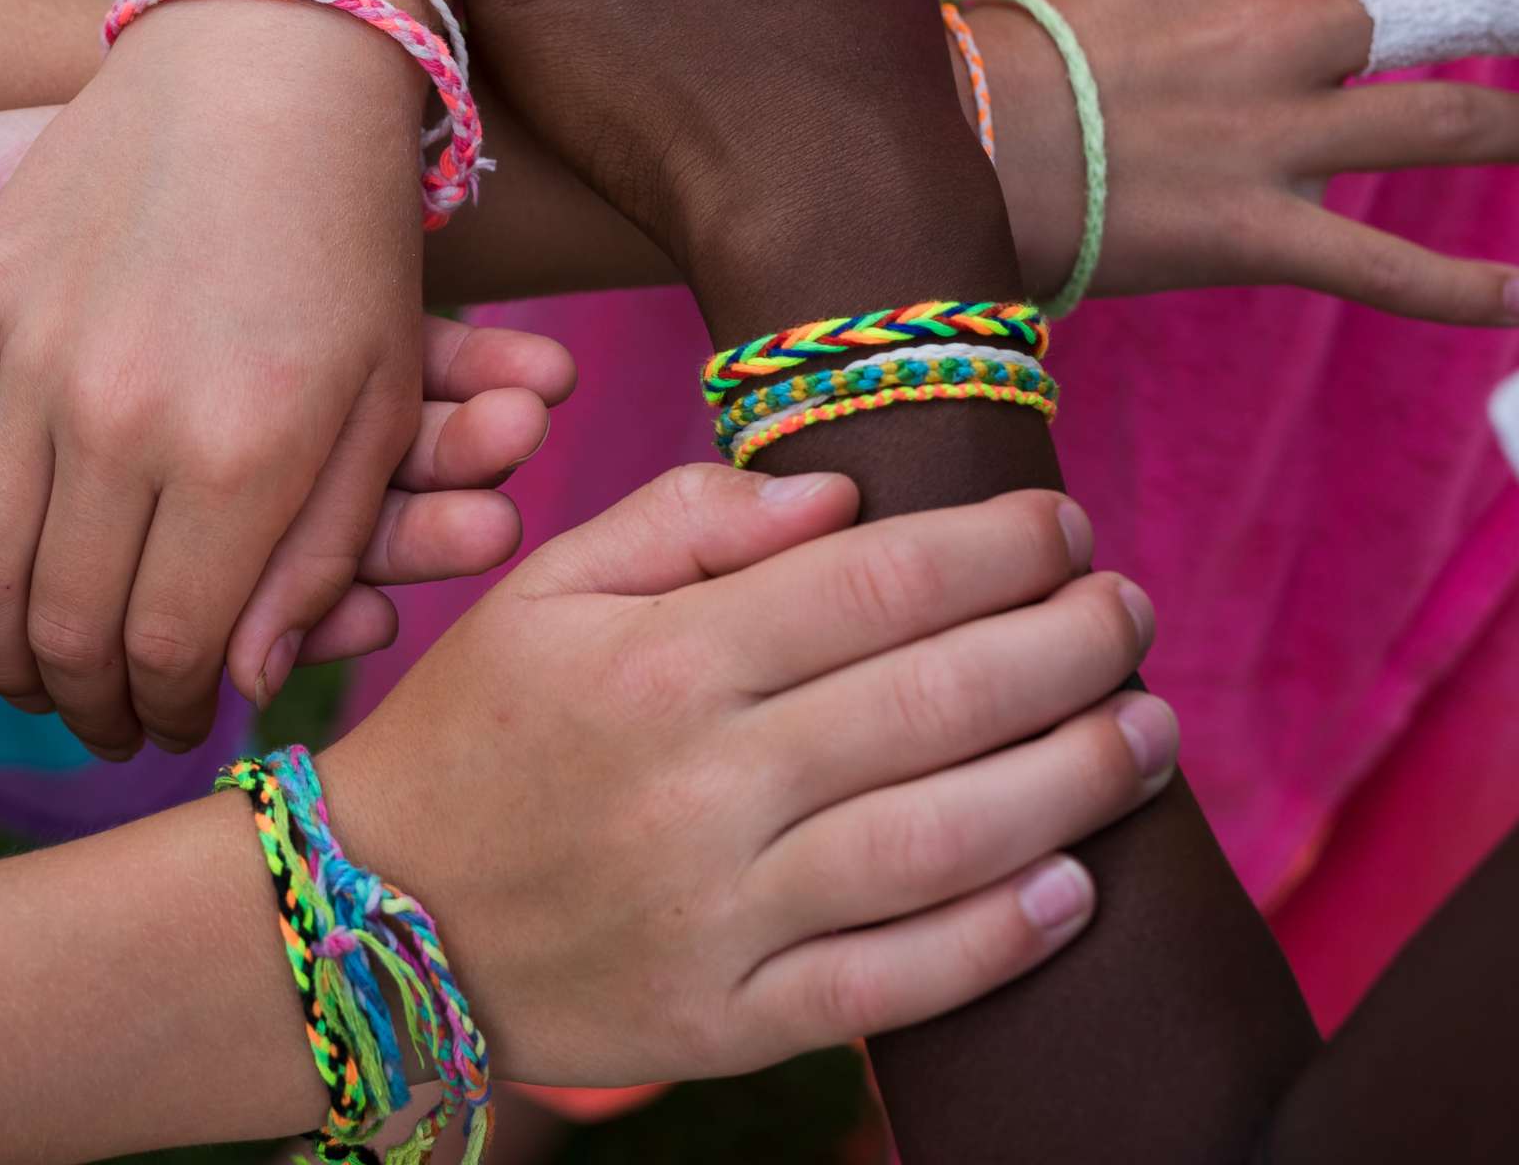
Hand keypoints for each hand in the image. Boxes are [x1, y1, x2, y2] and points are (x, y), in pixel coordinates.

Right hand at [0, 104, 573, 685]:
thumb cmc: (350, 238)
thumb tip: (238, 685)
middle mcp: (126, 416)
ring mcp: (35, 356)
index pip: (170, 645)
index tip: (171, 720)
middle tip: (103, 721)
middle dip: (85, 700)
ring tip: (25, 677)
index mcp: (243, 452)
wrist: (263, 55)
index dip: (164, 704)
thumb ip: (309, 555)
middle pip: (67, 624)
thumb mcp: (366, 403)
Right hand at [321, 466, 1175, 1084]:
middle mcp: (698, 784)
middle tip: (1132, 612)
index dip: (996, 547)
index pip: (873, 582)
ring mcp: (717, 914)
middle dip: (1069, 647)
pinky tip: (1075, 888)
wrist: (367, 918)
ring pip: (940, 843)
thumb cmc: (471, 734)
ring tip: (1150, 732)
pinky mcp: (726, 1022)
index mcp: (657, 661)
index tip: (1065, 523)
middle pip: (934, 702)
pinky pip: (891, 987)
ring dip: (1074, 781)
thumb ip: (686, 520)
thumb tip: (841, 494)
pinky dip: (996, 940)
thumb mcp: (543, 591)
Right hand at [965, 0, 1518, 323]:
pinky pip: (1386, 269)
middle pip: (1448, 6)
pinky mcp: (1261, 232)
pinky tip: (1516, 301)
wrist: (944, 147)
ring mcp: (1281, 135)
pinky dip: (1462, 290)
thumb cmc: (984, 58)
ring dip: (1517, 130)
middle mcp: (1284, 32)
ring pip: (1448, 124)